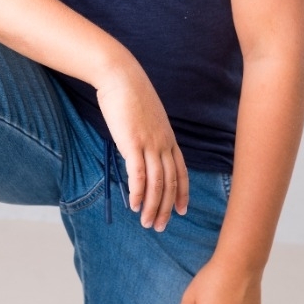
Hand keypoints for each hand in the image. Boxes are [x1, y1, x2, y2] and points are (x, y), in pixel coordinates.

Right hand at [96, 66, 188, 231]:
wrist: (121, 76)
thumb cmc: (130, 95)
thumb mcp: (146, 118)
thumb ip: (148, 136)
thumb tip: (141, 151)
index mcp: (169, 138)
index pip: (181, 171)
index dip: (183, 193)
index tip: (182, 210)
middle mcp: (163, 143)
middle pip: (170, 182)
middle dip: (166, 208)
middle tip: (159, 226)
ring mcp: (150, 143)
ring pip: (157, 183)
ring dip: (152, 206)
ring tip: (146, 222)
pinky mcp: (132, 143)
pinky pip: (138, 174)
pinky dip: (138, 192)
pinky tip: (134, 205)